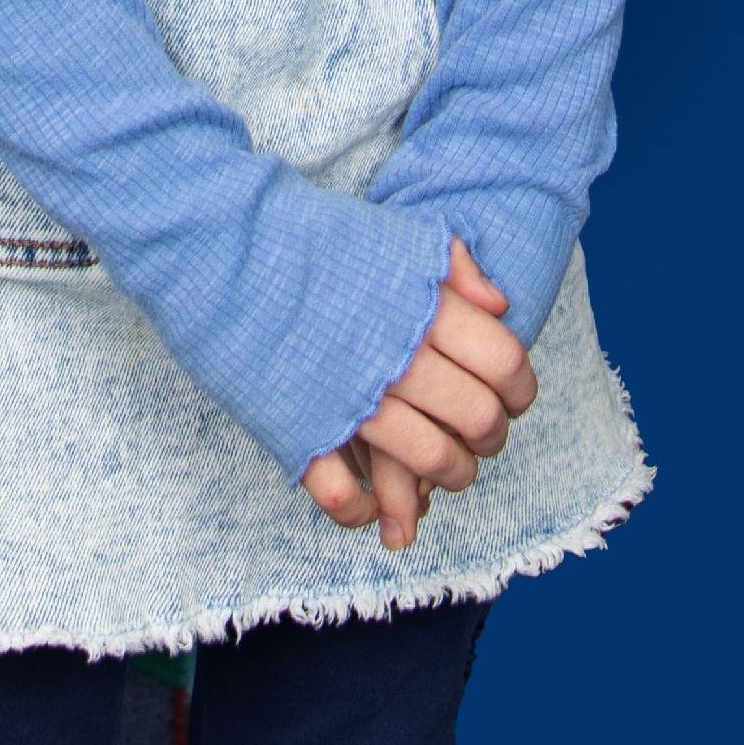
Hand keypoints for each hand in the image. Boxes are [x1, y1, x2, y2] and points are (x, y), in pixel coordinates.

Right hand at [302, 243, 538, 552]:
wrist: (222, 242)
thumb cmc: (308, 235)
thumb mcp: (394, 235)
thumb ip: (454, 266)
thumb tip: (500, 308)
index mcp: (424, 307)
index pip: (506, 364)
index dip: (521, 389)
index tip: (514, 399)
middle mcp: (395, 356)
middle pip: (477, 418)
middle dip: (489, 438)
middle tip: (482, 439)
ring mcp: (348, 397)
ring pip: (428, 461)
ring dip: (448, 476)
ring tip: (446, 475)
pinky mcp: (300, 428)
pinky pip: (344, 494)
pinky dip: (364, 510)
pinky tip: (373, 506)